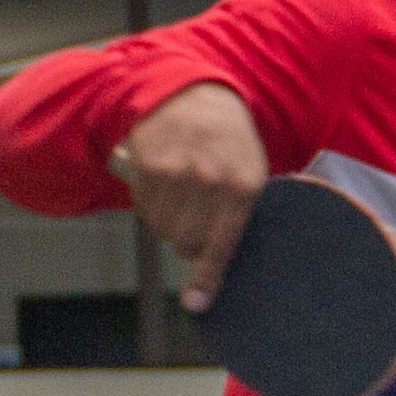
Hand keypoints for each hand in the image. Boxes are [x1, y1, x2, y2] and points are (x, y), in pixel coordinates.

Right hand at [110, 82, 268, 310]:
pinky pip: (145, 211)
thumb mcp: (250, 168)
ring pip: (164, 230)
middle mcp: (212, 183)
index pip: (224, 245)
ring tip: (180, 192)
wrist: (189, 91)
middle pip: (187, 244)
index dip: (208, 279)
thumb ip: (241, 212)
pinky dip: (151, 205)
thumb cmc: (226, 138)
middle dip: (188, 241)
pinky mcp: (151, 169)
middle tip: (193, 218)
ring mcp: (179, 176)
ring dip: (168, 222)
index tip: (196, 304)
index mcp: (245, 186)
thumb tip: (217, 259)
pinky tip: (163, 181)